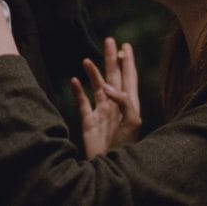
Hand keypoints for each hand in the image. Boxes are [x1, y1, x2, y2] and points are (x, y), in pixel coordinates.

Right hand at [70, 38, 140, 158]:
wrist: (109, 166)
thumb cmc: (126, 146)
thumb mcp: (132, 122)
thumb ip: (123, 101)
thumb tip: (107, 87)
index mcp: (129, 105)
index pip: (130, 78)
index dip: (128, 62)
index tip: (126, 45)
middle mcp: (115, 106)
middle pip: (113, 77)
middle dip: (111, 59)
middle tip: (108, 40)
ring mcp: (101, 113)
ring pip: (97, 87)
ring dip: (92, 73)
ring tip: (86, 60)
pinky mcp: (88, 121)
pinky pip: (82, 102)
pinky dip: (78, 91)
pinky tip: (74, 80)